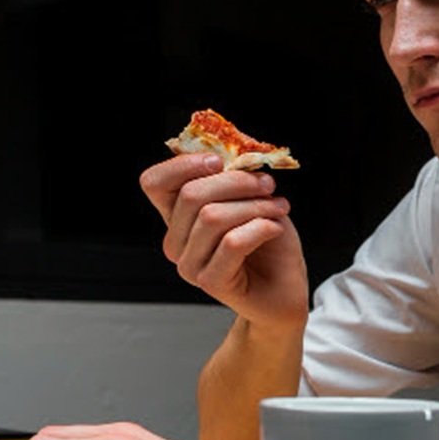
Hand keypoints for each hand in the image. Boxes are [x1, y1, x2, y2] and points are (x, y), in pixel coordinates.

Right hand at [140, 154, 309, 328]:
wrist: (285, 287)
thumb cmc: (267, 241)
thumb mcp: (249, 199)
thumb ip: (231, 177)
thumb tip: (228, 151)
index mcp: (177, 217)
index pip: (154, 183)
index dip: (183, 164)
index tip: (220, 161)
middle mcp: (175, 242)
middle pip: (191, 195)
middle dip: (237, 182)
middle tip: (267, 185)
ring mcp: (189, 265)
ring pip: (213, 217)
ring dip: (255, 205)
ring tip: (278, 208)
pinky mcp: (210, 282)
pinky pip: (232, 242)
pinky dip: (261, 227)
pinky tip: (275, 228)